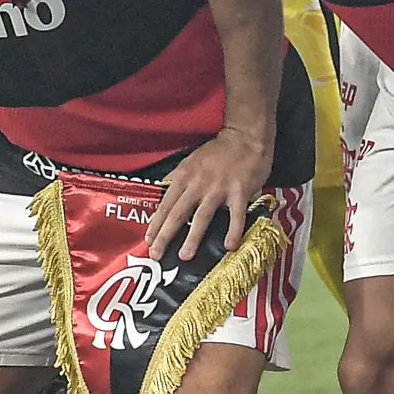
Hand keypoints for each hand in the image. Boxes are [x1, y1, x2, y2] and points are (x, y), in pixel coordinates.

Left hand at [144, 126, 274, 263]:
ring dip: (193, 238)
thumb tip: (161, 191)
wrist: (245, 137)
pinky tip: (229, 246)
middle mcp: (198, 183)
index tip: (148, 241)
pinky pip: (236, 215)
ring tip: (185, 257)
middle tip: (157, 254)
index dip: (156, 224)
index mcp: (184, 176)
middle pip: (178, 213)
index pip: (165, 204)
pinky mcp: (240, 191)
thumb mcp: (190, 161)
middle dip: (165, 235)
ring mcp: (219, 188)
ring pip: (202, 216)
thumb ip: (177, 177)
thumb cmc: (218, 152)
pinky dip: (233, 231)